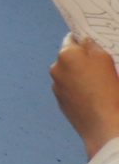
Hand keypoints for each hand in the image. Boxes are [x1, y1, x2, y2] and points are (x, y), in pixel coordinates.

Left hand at [53, 35, 118, 158]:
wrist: (104, 124)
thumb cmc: (107, 88)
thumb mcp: (105, 58)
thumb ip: (92, 46)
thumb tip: (83, 41)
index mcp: (65, 55)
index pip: (71, 39)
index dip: (82, 41)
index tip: (92, 46)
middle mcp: (56, 68)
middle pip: (69, 58)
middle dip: (82, 61)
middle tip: (100, 68)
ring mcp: (57, 87)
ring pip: (69, 75)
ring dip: (79, 76)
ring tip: (99, 86)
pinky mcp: (61, 103)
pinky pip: (70, 90)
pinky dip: (78, 90)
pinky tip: (93, 98)